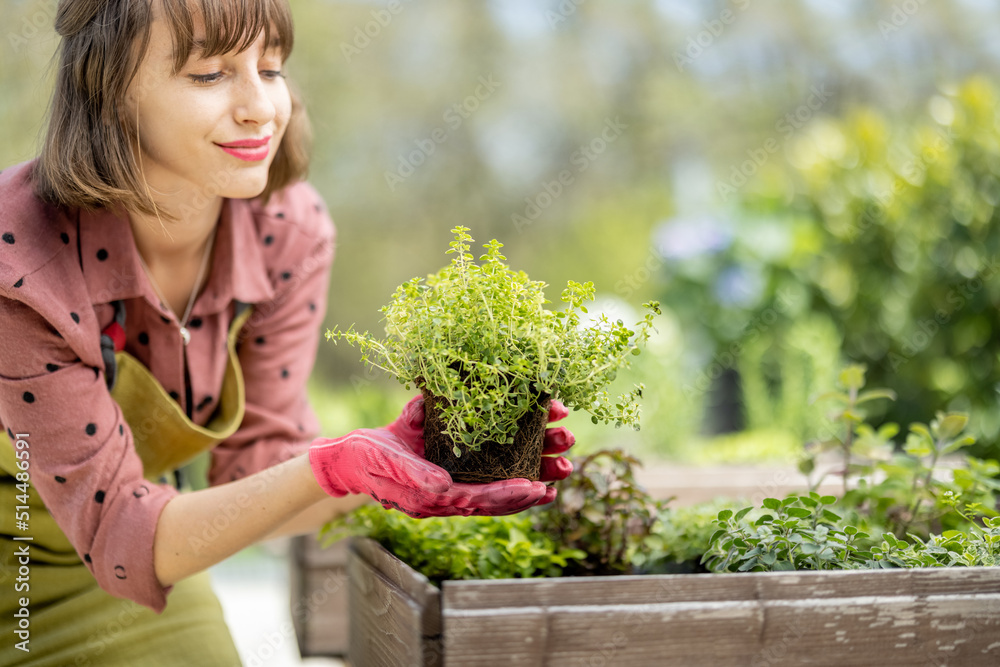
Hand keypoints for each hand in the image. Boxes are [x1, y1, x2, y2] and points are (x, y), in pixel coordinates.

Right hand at [385, 395, 576, 502]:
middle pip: (499, 495)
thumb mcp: (387, 461)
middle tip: (564, 469)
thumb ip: (414, 475)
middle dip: (533, 484)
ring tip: (562, 464)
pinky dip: (513, 468)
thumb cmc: (367, 458)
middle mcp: (450, 495)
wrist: (350, 457)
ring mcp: (453, 482)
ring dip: (531, 473)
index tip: (536, 486)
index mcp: (434, 498)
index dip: (509, 494)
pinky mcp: (453, 466)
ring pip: (500, 483)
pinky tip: (535, 459)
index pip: (480, 500)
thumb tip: (444, 486)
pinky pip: (489, 473)